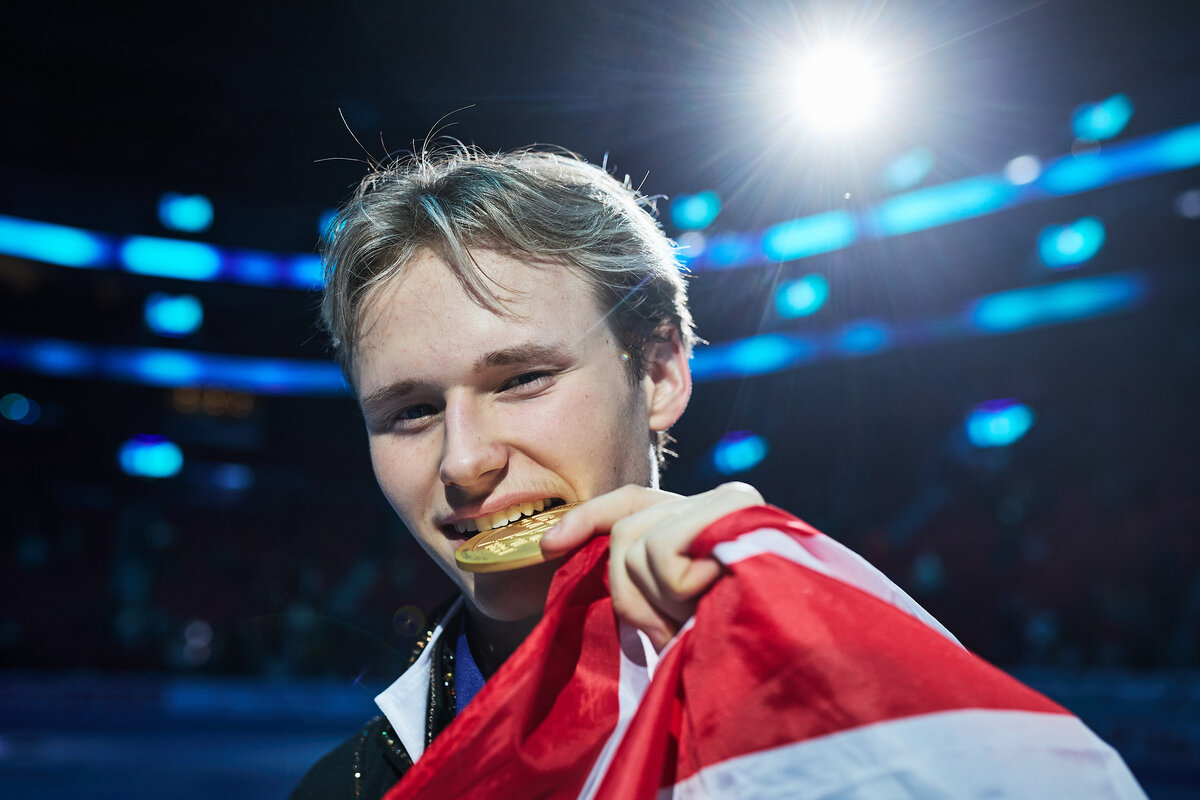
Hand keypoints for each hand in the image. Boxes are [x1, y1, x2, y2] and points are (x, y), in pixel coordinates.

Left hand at [540, 482, 763, 649]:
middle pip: (625, 533)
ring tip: (702, 617)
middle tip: (675, 630)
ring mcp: (732, 503)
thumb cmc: (738, 645)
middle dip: (632, 595)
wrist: (805, 659)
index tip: (547, 547)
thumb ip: (646, 577)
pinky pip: (665, 551)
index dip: (586, 520)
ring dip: (660, 602)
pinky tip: (717, 596)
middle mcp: (720, 502)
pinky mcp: (742, 512)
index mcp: (705, 521)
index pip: (631, 502)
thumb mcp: (681, 612)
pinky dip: (679, 588)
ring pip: (638, 544)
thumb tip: (562, 550)